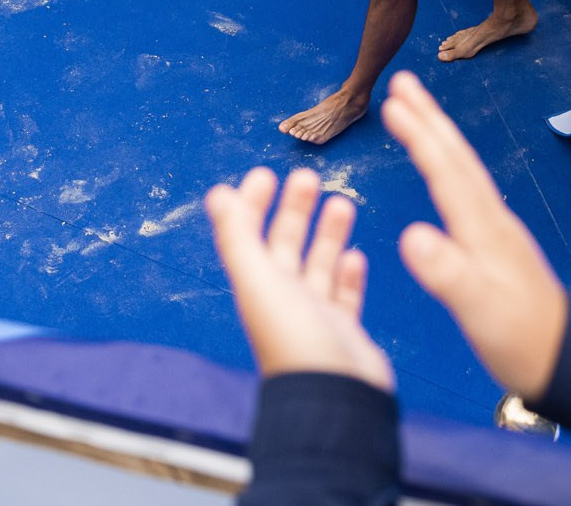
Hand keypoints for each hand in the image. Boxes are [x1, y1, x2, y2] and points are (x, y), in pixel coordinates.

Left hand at [206, 167, 392, 389]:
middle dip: (295, 210)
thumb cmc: (296, 340)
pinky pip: (343, 295)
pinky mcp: (342, 330)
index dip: (253, 205)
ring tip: (340, 203)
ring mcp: (313, 315)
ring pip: (318, 265)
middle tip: (307, 177)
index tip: (265, 174)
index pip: (249, 236)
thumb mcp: (261, 281)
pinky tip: (354, 256)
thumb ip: (239, 237)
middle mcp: (283, 299)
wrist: (335, 396)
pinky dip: (347, 274)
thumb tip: (217, 195)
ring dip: (326, 234)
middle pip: (286, 246)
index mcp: (258, 287)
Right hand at [381, 72, 566, 400]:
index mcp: (483, 229)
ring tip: (414, 109)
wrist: (563, 356)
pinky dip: (447, 165)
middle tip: (401, 80)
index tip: (392, 103)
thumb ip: (447, 273)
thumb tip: (410, 236)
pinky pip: (465, 188)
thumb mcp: (479, 310)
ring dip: (437, 135)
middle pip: (457, 157)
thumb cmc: (519, 338)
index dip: (419, 136)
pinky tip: (442, 169)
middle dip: (428, 117)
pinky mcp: (495, 241)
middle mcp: (491, 218)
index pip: (447, 171)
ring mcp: (495, 228)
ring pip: (463, 168)